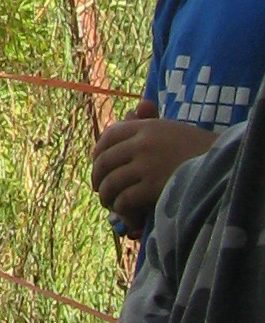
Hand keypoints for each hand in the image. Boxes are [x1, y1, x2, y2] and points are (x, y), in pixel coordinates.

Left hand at [92, 110, 214, 223]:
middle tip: (99, 188)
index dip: (98, 151)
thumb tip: (132, 112)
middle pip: (105, 160)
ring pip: (111, 182)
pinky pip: (124, 198)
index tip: (97, 163)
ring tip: (109, 202)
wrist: (224, 165)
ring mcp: (147, 165)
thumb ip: (149, 122)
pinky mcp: (153, 187)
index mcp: (147, 127)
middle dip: (97, 177)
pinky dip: (120, 206)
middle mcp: (143, 144)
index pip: (109, 135)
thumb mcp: (172, 129)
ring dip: (106, 195)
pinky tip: (124, 211)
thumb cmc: (198, 149)